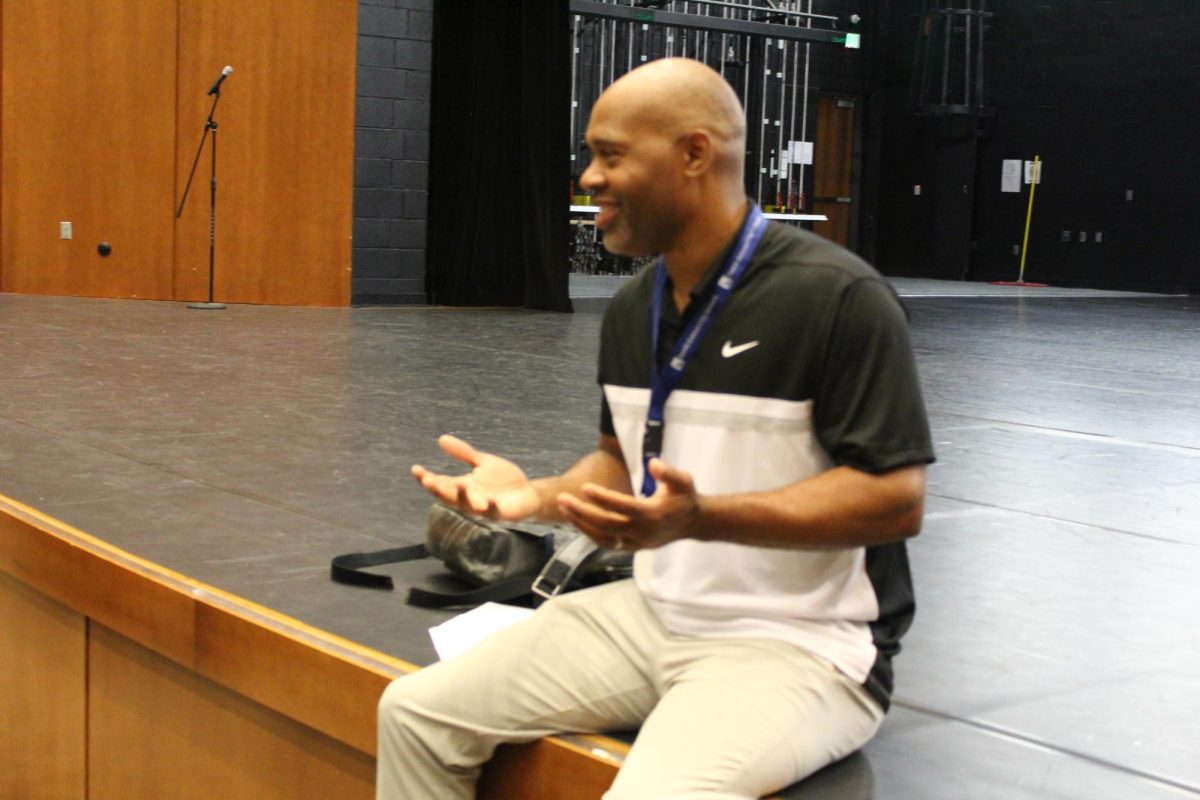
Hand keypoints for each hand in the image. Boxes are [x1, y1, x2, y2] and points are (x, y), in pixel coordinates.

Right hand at [411, 435, 540, 519]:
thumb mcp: (482, 462)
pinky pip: (493, 511)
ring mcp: (483, 507)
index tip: (415, 468)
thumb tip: (441, 438)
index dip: (427, 477)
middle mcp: (469, 498)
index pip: (440, 482)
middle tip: (428, 480)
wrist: (528, 493)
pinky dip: (490, 507)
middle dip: (439, 489)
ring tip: (459, 485)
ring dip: (462, 497)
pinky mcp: (500, 513)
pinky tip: (487, 501)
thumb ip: (464, 453)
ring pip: (468, 505)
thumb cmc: (504, 481)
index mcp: (463, 486)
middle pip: (449, 495)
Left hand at [555, 458, 699, 550]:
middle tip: (562, 499)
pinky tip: (576, 519)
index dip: (604, 498)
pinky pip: (607, 544)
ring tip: (564, 508)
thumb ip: (668, 472)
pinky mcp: (632, 548)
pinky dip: (590, 533)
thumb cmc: (684, 497)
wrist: (693, 523)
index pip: (624, 507)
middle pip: (607, 525)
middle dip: (582, 512)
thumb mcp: (683, 480)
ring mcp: (637, 543)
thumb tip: (653, 464)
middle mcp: (644, 531)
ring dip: (581, 524)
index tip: (585, 487)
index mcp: (654, 514)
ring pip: (603, 538)